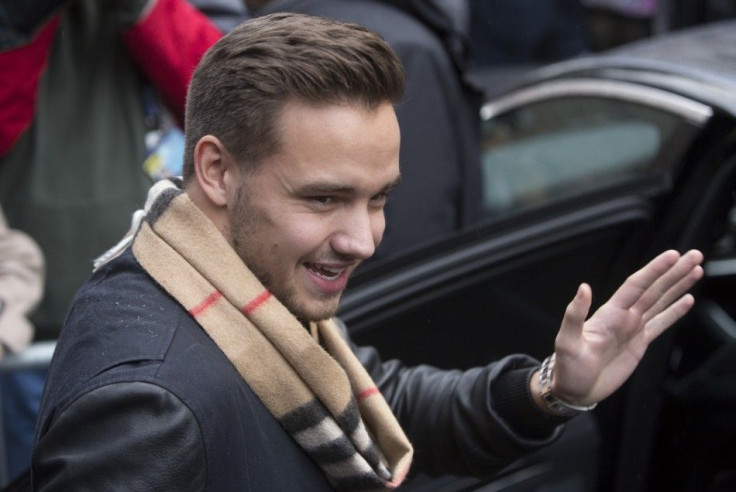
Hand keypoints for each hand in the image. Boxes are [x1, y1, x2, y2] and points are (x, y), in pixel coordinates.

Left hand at [549, 249, 703, 406]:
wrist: (575, 389)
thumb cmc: (567, 366)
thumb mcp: (566, 341)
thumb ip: (575, 315)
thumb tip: (584, 287)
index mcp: (609, 313)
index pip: (636, 285)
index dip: (654, 270)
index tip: (673, 256)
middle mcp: (624, 316)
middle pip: (654, 289)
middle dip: (674, 272)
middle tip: (694, 255)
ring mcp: (633, 328)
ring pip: (660, 302)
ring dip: (678, 286)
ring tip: (696, 270)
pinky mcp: (639, 343)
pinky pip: (661, 324)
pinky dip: (674, 311)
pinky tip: (687, 300)